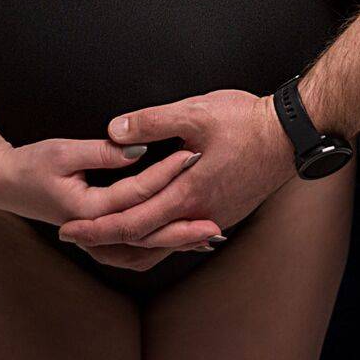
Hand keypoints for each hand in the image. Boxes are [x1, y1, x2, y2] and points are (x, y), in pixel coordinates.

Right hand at [0, 136, 222, 254]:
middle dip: (182, 230)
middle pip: (146, 234)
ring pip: (140, 248)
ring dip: (173, 242)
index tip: (193, 154)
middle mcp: (93, 230)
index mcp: (87, 209)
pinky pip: (132, 246)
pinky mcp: (95, 234)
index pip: (137, 192)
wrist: (3, 184)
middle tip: (216, 223)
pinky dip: (155, 242)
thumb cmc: (31, 164)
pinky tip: (175, 234)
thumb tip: (138, 149)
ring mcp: (93, 237)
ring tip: (205, 236)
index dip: (167, 172)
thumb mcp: (65, 151)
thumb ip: (103, 152)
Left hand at [56, 89, 295, 253]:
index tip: (69, 229)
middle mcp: (197, 214)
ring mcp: (212, 217)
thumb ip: (152, 121)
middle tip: (74, 239)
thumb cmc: (247, 122)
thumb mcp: (196, 113)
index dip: (96, 228)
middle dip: (103, 242)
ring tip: (102, 241)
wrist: (291, 135)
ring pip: (161, 246)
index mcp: (187, 193)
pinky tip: (148, 230)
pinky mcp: (222, 212)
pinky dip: (155, 240)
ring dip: (128, 246)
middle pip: (141, 243)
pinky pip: (179, 238)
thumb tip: (116, 129)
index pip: (130, 223)